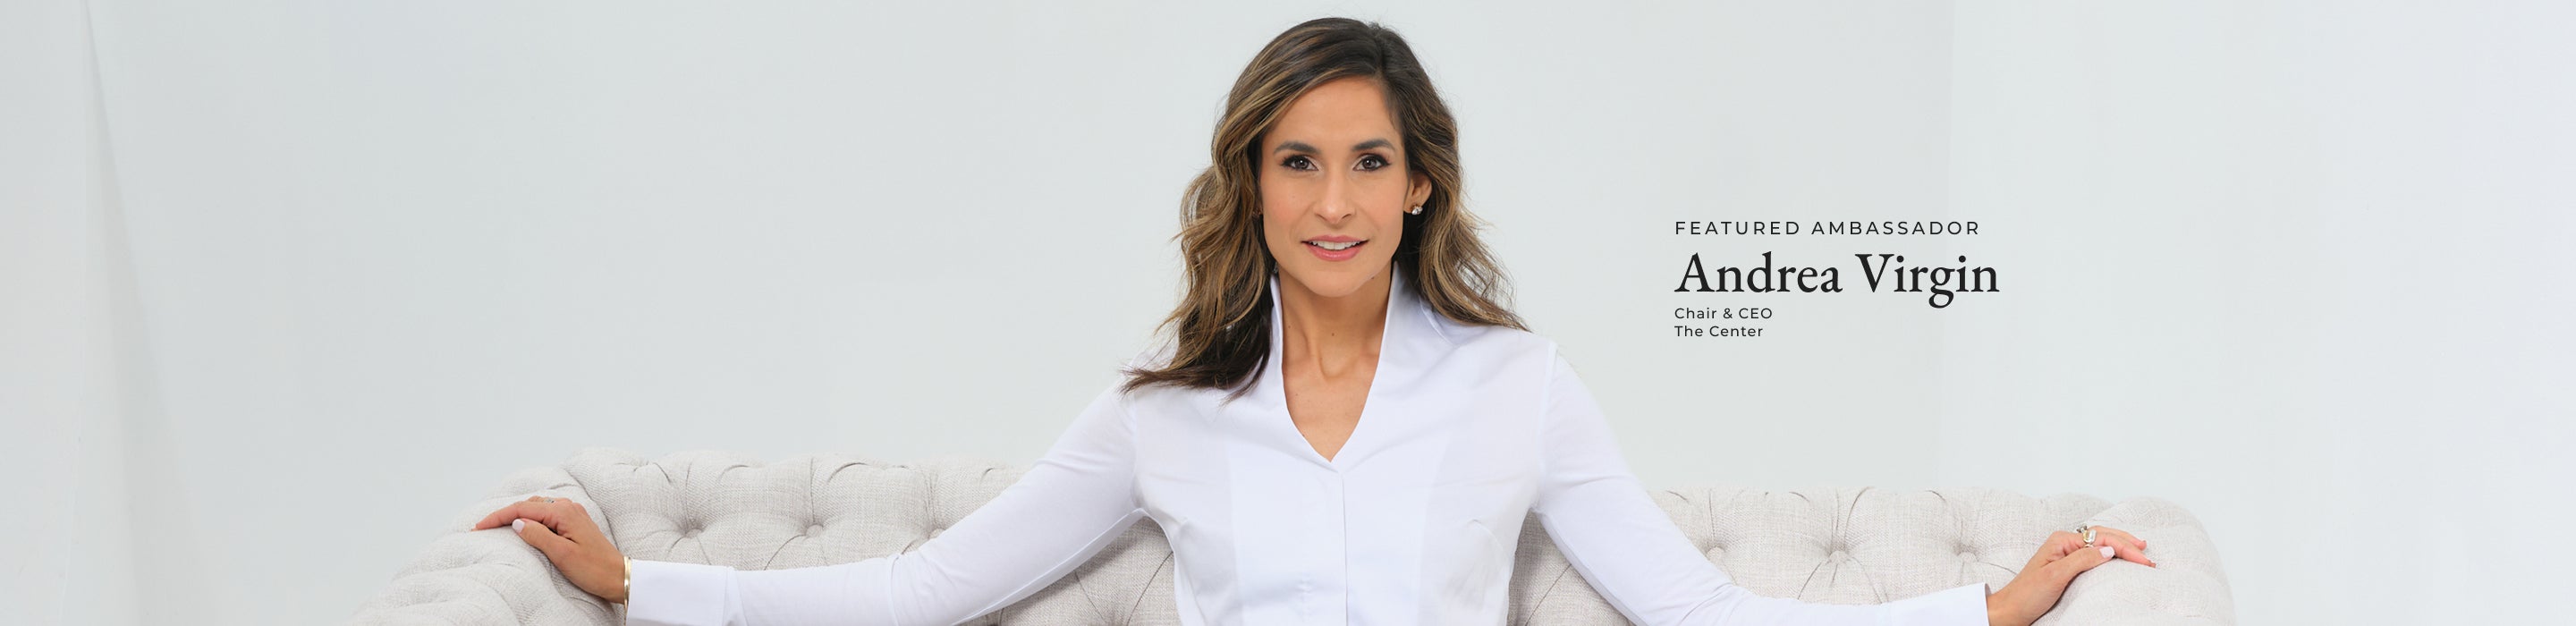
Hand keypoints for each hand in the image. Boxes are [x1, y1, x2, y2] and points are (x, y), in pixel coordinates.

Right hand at [471, 495, 628, 603]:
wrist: (618, 576)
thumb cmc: (593, 568)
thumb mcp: (561, 554)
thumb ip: (537, 535)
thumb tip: (517, 523)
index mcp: (563, 512)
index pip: (522, 508)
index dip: (498, 517)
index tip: (478, 526)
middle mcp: (568, 507)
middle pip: (528, 504)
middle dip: (505, 513)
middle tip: (483, 526)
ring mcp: (573, 513)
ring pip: (537, 508)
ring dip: (517, 514)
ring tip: (498, 525)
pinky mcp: (575, 522)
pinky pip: (547, 514)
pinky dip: (531, 518)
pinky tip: (523, 526)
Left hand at [1985, 525, 2153, 625]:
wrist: (2011, 609)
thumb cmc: (2028, 594)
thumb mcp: (2056, 576)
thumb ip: (2082, 560)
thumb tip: (2109, 549)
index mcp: (2061, 540)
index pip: (2101, 537)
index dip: (2124, 547)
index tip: (2144, 559)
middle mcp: (2064, 543)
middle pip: (2102, 536)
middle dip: (2126, 543)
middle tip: (2147, 554)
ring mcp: (2066, 554)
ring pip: (2099, 543)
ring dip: (2120, 546)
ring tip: (2140, 550)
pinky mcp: (2067, 566)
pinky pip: (2093, 555)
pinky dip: (2110, 554)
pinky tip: (2119, 557)